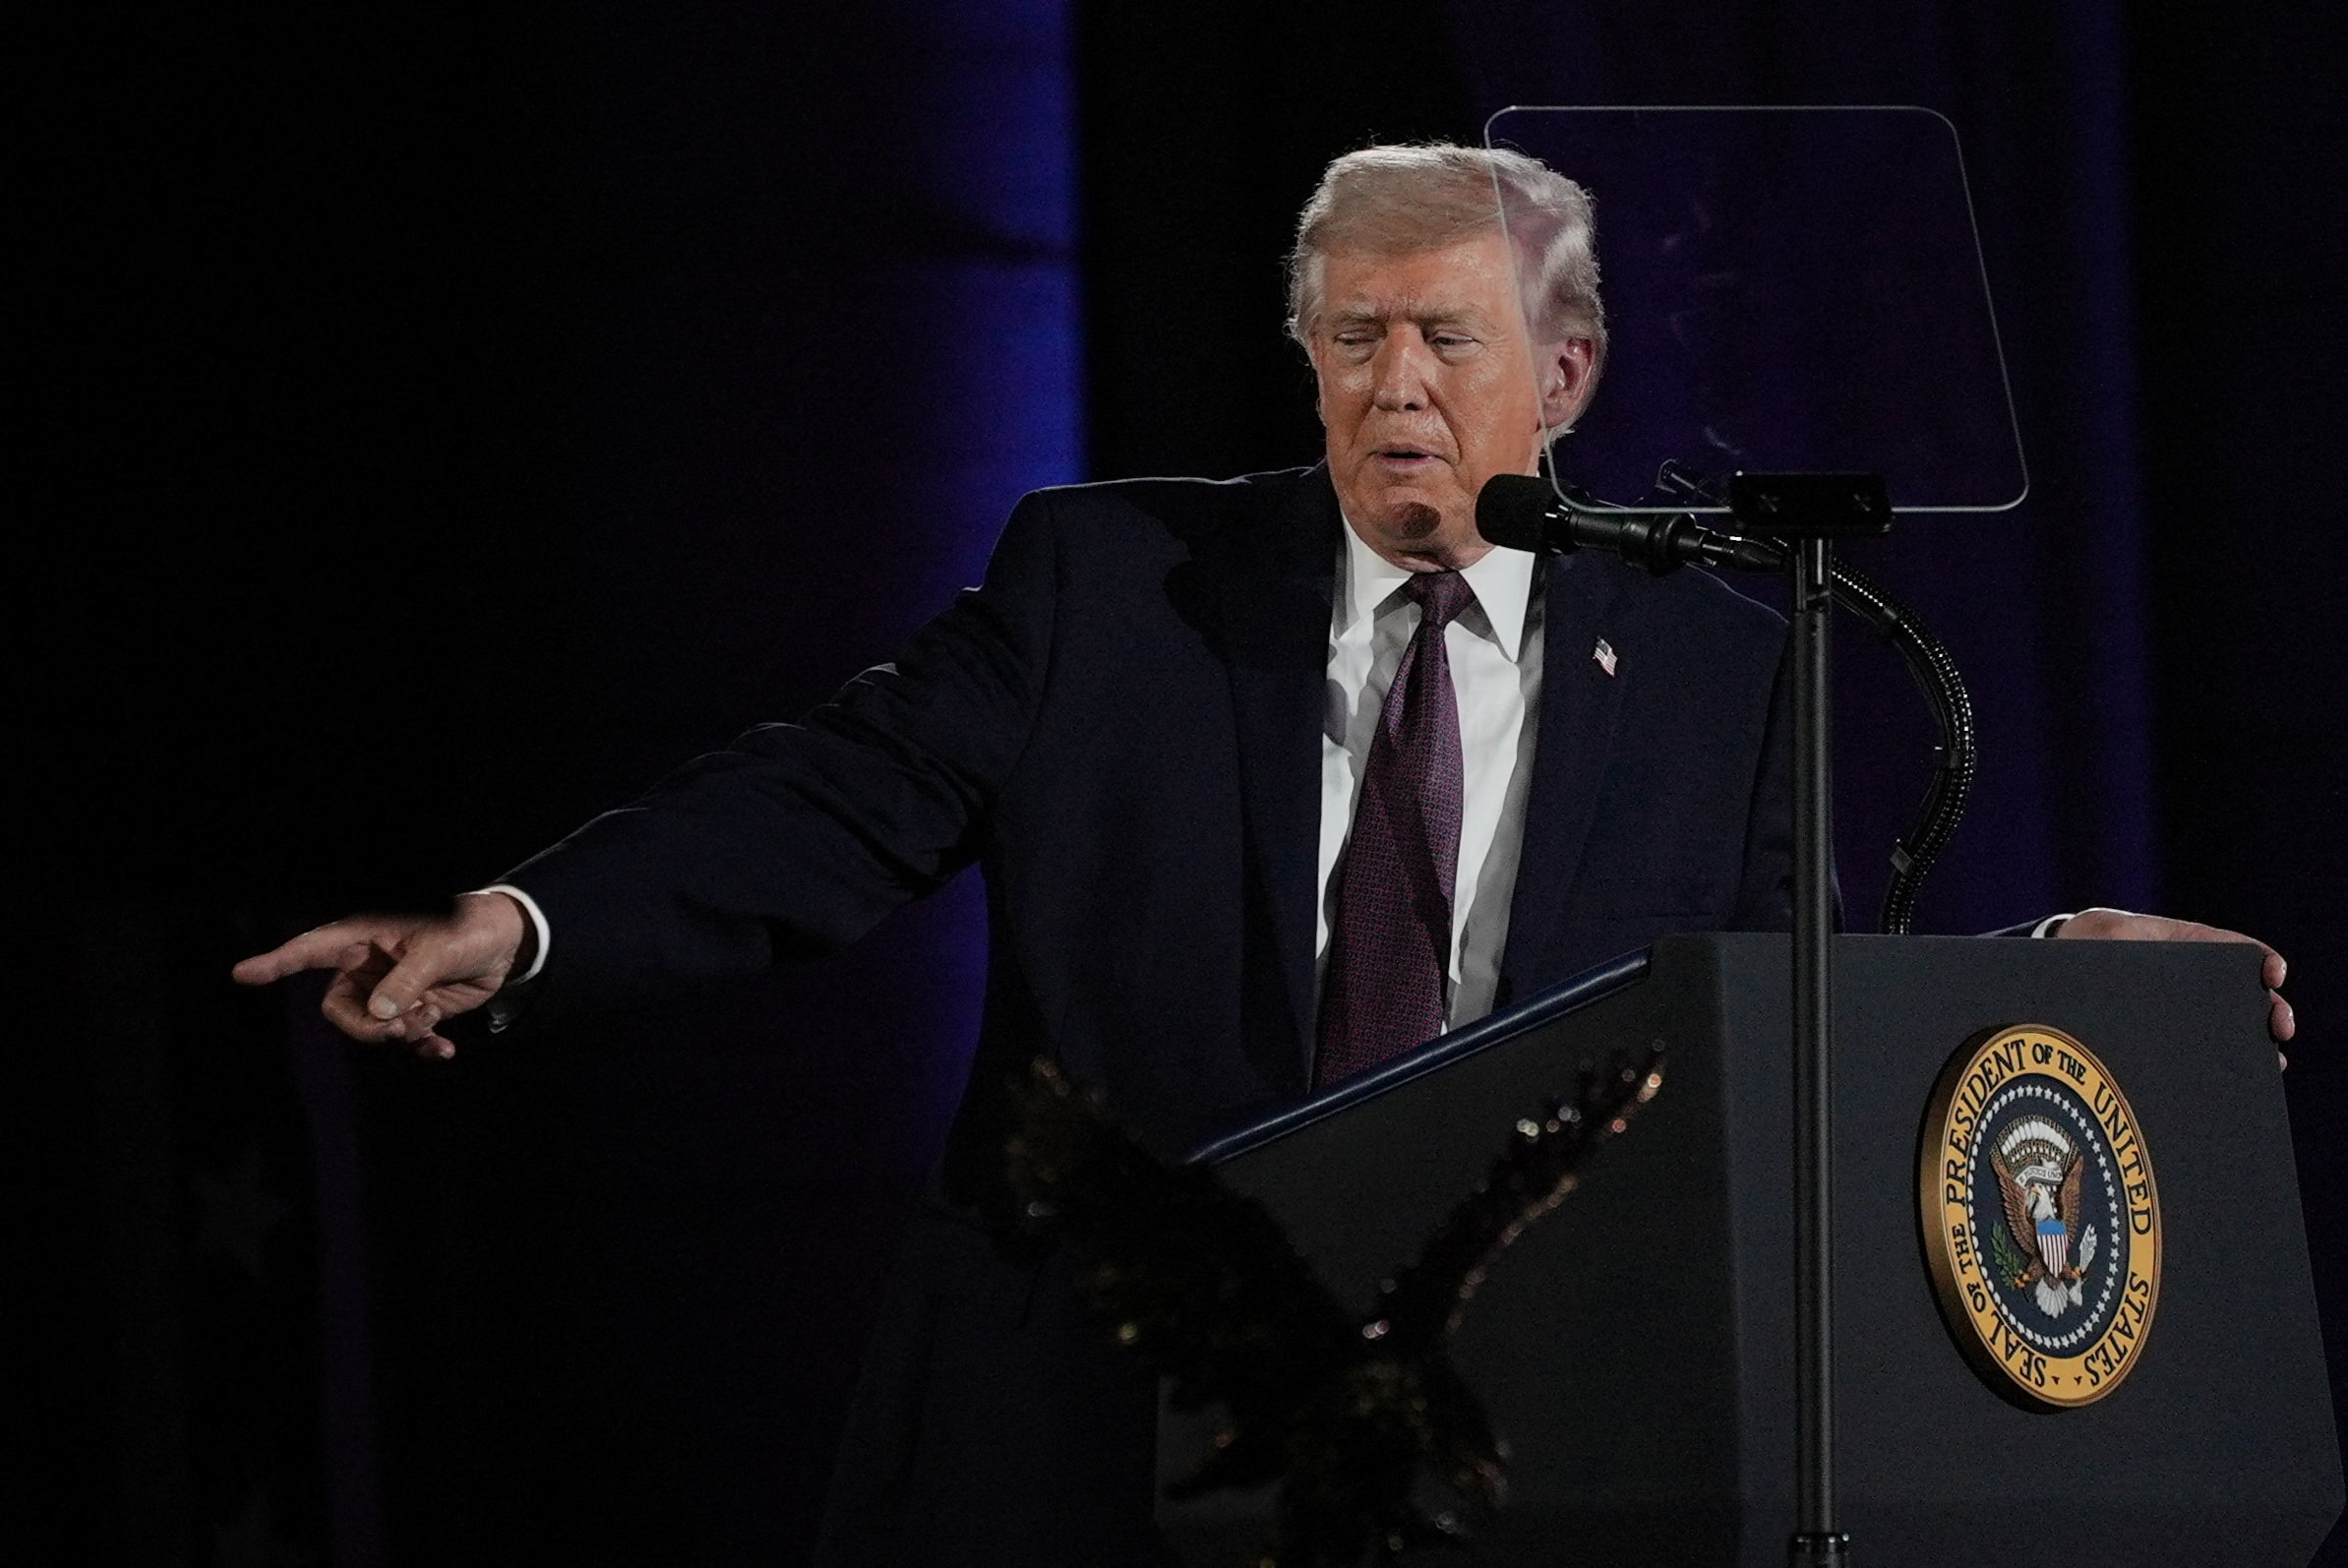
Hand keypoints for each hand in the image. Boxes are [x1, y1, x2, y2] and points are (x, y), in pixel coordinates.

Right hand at [231, 892, 530, 1059]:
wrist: (507, 943)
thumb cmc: (469, 928)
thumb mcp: (440, 948)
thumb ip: (407, 980)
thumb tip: (380, 1013)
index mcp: (365, 937)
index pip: (312, 949)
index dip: (277, 962)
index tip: (243, 974)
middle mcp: (370, 965)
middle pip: (340, 1007)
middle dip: (365, 1026)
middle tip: (398, 1028)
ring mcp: (391, 990)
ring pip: (372, 1026)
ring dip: (398, 1034)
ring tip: (428, 1022)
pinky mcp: (416, 1009)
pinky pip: (405, 1038)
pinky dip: (422, 1047)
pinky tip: (444, 1051)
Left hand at [2053, 907, 2293, 1059]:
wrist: (2060, 963)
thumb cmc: (2085, 944)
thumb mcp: (2103, 937)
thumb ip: (2120, 943)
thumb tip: (2141, 969)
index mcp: (2184, 943)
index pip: (2232, 948)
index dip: (2260, 959)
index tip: (2274, 971)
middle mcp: (2193, 978)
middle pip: (2243, 993)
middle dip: (2271, 1009)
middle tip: (2282, 1026)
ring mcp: (2186, 1008)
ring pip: (2232, 1025)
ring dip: (2256, 1041)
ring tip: (2273, 1061)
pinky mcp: (2172, 1035)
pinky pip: (2207, 1048)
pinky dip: (2229, 1062)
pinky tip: (2244, 1080)